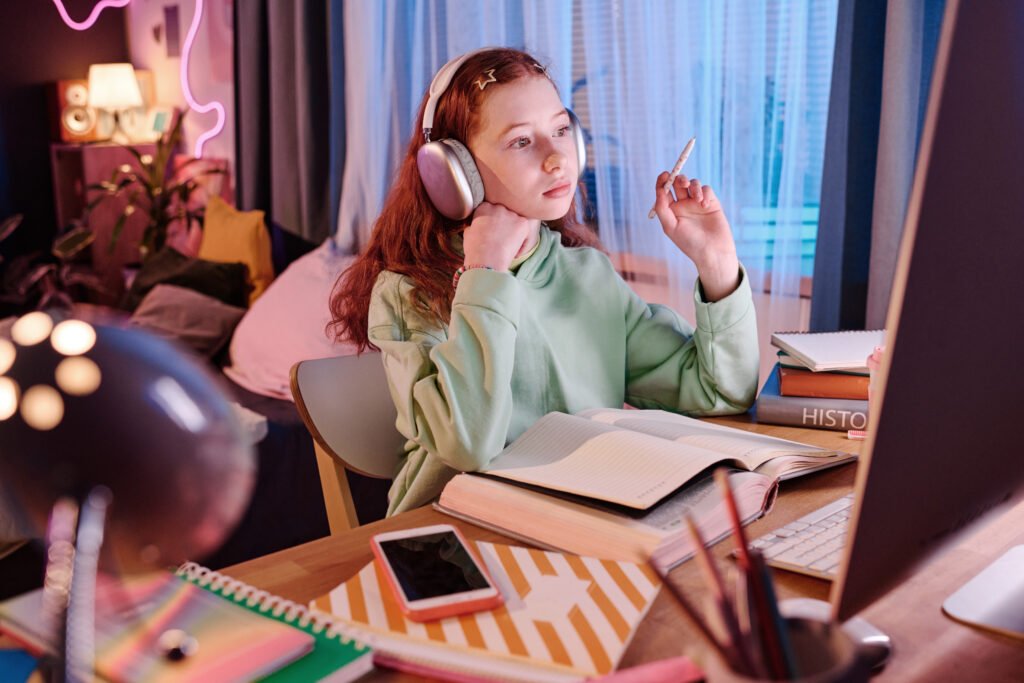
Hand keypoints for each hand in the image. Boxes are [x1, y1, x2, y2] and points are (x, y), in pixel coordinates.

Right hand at [462, 202, 535, 271]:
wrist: (486, 261)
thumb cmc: (475, 250)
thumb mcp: (469, 232)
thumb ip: (476, 222)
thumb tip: (479, 224)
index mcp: (483, 207)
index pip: (490, 208)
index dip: (490, 220)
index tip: (490, 228)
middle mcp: (498, 207)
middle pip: (503, 211)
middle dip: (502, 221)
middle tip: (500, 235)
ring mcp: (511, 214)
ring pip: (515, 218)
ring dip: (513, 227)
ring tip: (507, 242)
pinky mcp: (523, 223)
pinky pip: (525, 227)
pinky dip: (523, 236)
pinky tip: (515, 245)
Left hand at [651, 173, 739, 300]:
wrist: (712, 252)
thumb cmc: (689, 243)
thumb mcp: (670, 227)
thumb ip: (662, 209)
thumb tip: (659, 191)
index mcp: (671, 210)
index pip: (664, 191)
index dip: (662, 181)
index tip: (664, 175)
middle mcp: (683, 205)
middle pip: (679, 183)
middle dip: (679, 179)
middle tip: (682, 183)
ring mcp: (697, 203)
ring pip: (693, 184)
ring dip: (694, 186)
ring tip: (697, 200)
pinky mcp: (711, 203)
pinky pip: (706, 190)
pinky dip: (705, 194)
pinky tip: (704, 205)